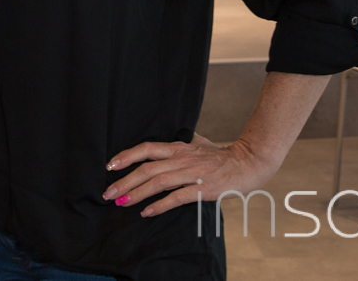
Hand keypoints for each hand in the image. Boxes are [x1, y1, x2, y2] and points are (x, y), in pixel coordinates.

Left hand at [102, 134, 279, 216]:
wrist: (249, 162)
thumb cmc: (222, 155)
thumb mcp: (198, 145)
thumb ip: (180, 146)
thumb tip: (164, 146)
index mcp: (178, 148)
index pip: (146, 149)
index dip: (126, 156)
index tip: (110, 166)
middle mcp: (182, 158)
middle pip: (146, 168)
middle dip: (124, 181)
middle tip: (108, 193)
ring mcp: (192, 173)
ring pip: (158, 182)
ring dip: (137, 193)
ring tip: (121, 202)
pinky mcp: (202, 189)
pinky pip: (176, 197)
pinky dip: (159, 205)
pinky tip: (147, 212)